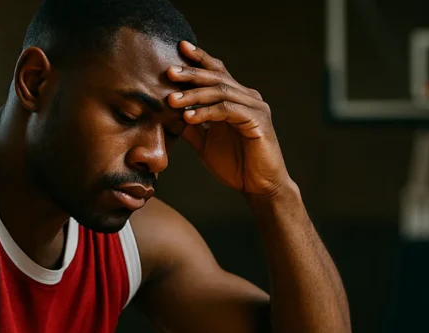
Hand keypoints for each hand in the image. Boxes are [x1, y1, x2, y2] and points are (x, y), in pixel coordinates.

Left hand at [168, 41, 292, 196]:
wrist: (259, 187)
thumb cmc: (236, 166)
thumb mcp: (205, 143)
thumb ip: (191, 126)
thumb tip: (169, 114)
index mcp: (237, 99)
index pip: (217, 73)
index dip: (199, 59)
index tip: (179, 48)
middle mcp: (248, 98)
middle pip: (217, 77)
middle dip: (192, 73)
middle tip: (169, 72)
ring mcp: (255, 107)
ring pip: (221, 92)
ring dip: (194, 95)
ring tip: (172, 100)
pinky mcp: (257, 121)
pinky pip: (228, 110)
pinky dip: (207, 112)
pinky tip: (189, 117)